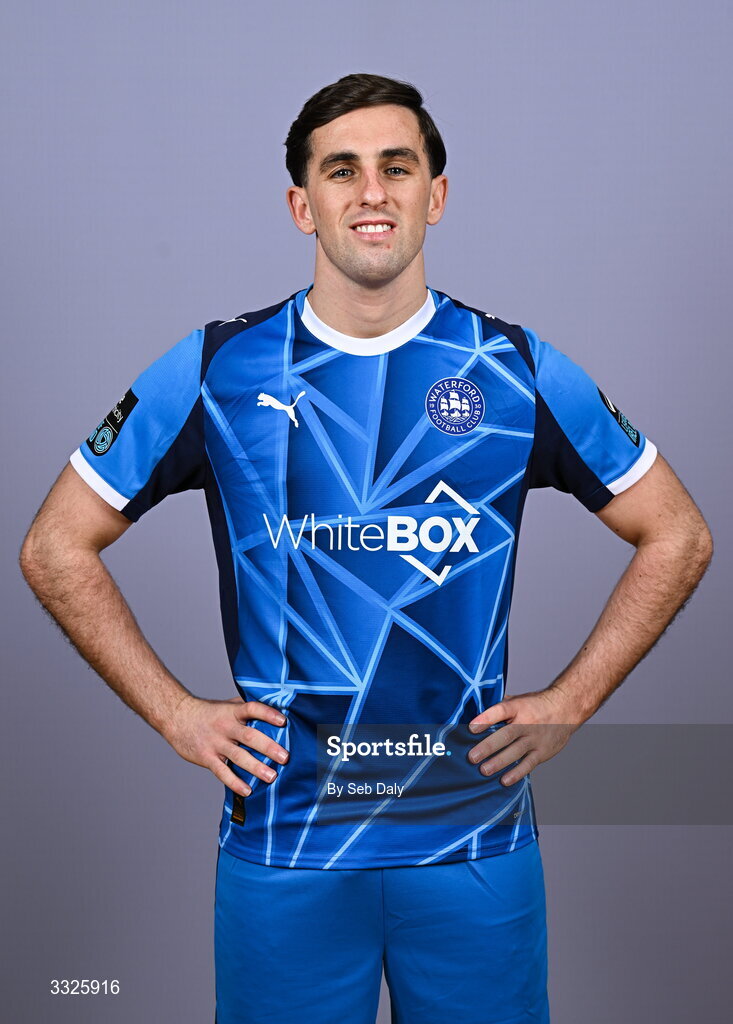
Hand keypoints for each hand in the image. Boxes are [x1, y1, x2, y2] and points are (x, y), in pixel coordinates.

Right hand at [163, 695, 288, 796]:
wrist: (177, 717)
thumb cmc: (208, 712)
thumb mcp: (227, 705)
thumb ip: (246, 708)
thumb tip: (273, 707)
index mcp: (233, 712)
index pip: (252, 709)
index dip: (268, 714)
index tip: (283, 721)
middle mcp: (226, 727)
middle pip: (249, 736)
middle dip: (268, 747)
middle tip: (285, 757)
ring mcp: (216, 743)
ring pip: (238, 756)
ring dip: (256, 767)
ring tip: (272, 777)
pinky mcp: (207, 757)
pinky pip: (222, 772)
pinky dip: (235, 782)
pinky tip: (247, 791)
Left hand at [467, 688, 582, 786]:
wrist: (565, 709)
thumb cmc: (535, 705)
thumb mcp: (518, 700)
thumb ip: (500, 707)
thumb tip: (475, 713)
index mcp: (518, 707)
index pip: (501, 711)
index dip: (486, 719)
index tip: (471, 727)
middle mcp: (527, 722)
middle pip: (506, 735)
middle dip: (488, 747)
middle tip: (472, 757)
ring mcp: (535, 739)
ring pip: (516, 751)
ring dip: (499, 762)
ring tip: (484, 770)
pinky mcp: (542, 752)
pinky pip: (528, 764)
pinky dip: (516, 773)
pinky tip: (504, 780)